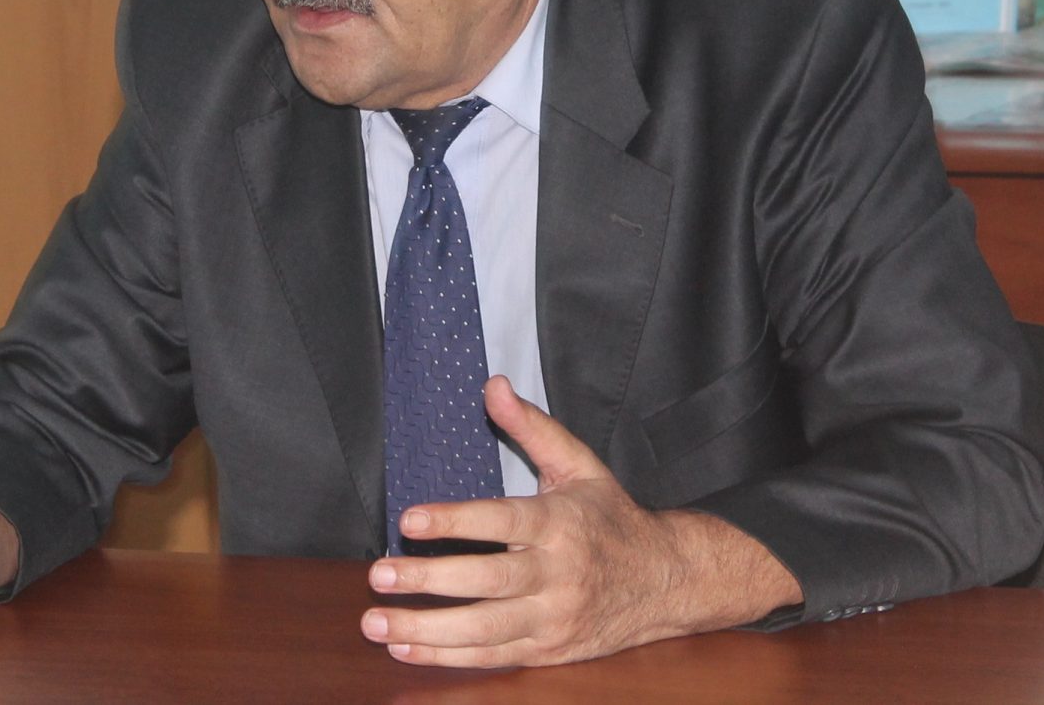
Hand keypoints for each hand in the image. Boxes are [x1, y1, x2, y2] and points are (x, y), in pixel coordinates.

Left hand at [360, 375, 800, 667]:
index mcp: (561, 524)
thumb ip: (532, 427)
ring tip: (376, 621)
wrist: (667, 582)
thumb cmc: (613, 518)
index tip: (408, 519)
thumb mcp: (580, 465)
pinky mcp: (549, 650)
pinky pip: (493, 657)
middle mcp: (558, 575)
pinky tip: (405, 647)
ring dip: (426, 629)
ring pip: (485, 630)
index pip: (502, 522)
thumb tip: (493, 385)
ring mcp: (554, 618)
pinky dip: (447, 657)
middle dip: (429, 580)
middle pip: (488, 582)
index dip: (454, 521)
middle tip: (379, 574)